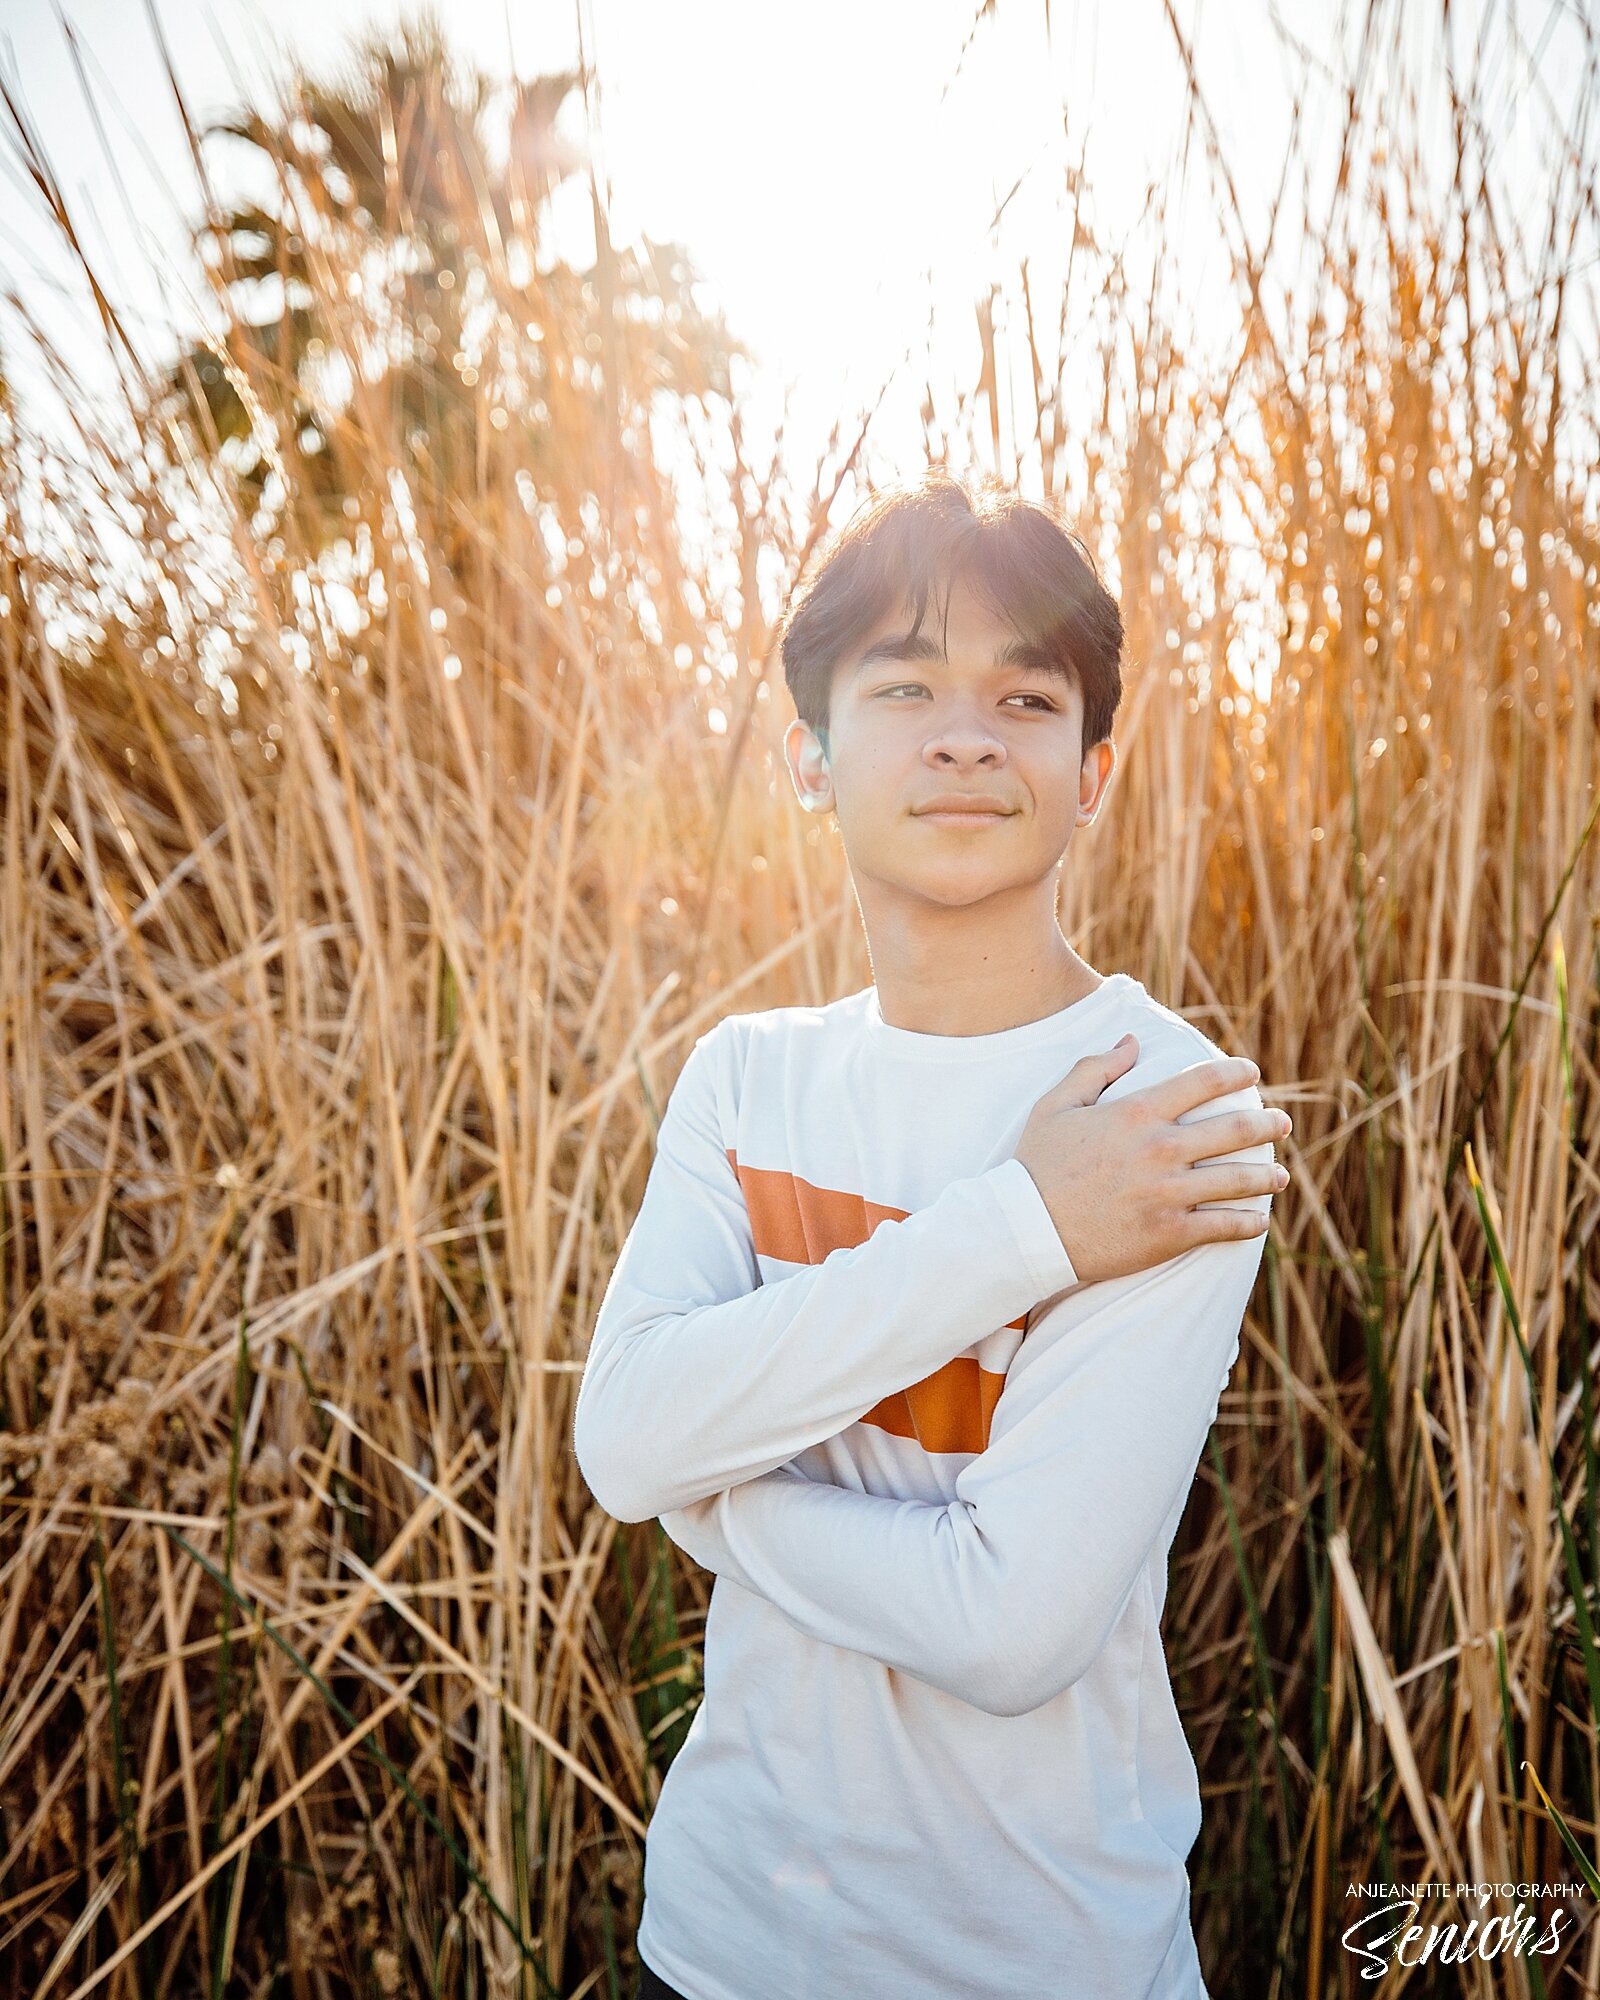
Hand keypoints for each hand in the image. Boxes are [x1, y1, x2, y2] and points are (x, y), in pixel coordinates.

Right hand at [1012, 1037, 1290, 1285]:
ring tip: (1280, 1176)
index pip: (1203, 1082)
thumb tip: (1132, 1040)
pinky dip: (1248, 1223)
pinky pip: (1224, 1226)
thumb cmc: (1037, 1165)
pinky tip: (1258, 1221)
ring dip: (1267, 1176)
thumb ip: (1095, 1068)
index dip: (1235, 1073)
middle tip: (1282, 1124)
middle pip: (1235, 1130)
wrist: (1025, 1229)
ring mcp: (1168, 1194)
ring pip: (1239, 1180)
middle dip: (1267, 1125)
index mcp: (1137, 1113)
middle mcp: (1160, 1149)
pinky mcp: (1169, 1234)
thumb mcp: (1056, 1105)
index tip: (1252, 1073)